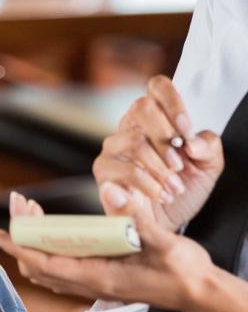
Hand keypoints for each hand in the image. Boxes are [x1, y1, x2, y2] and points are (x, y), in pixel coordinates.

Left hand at [0, 187, 213, 311]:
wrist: (198, 294)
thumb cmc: (183, 270)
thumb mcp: (163, 240)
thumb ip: (135, 217)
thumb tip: (109, 189)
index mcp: (96, 276)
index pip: (42, 261)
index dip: (15, 245)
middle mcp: (88, 284)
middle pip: (37, 263)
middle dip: (21, 235)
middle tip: (20, 203)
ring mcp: (92, 286)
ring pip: (46, 269)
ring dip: (32, 243)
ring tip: (32, 213)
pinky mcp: (98, 283)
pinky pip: (59, 271)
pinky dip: (46, 252)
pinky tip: (51, 233)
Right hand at [92, 75, 222, 230]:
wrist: (168, 224)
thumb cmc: (183, 190)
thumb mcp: (208, 166)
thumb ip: (208, 146)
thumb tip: (191, 140)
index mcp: (156, 120)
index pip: (157, 87)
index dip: (173, 103)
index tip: (185, 130)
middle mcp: (130, 129)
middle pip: (141, 107)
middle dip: (165, 136)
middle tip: (179, 162)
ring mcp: (112, 150)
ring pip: (133, 141)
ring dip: (160, 166)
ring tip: (174, 186)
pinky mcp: (103, 174)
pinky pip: (125, 171)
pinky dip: (149, 184)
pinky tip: (160, 194)